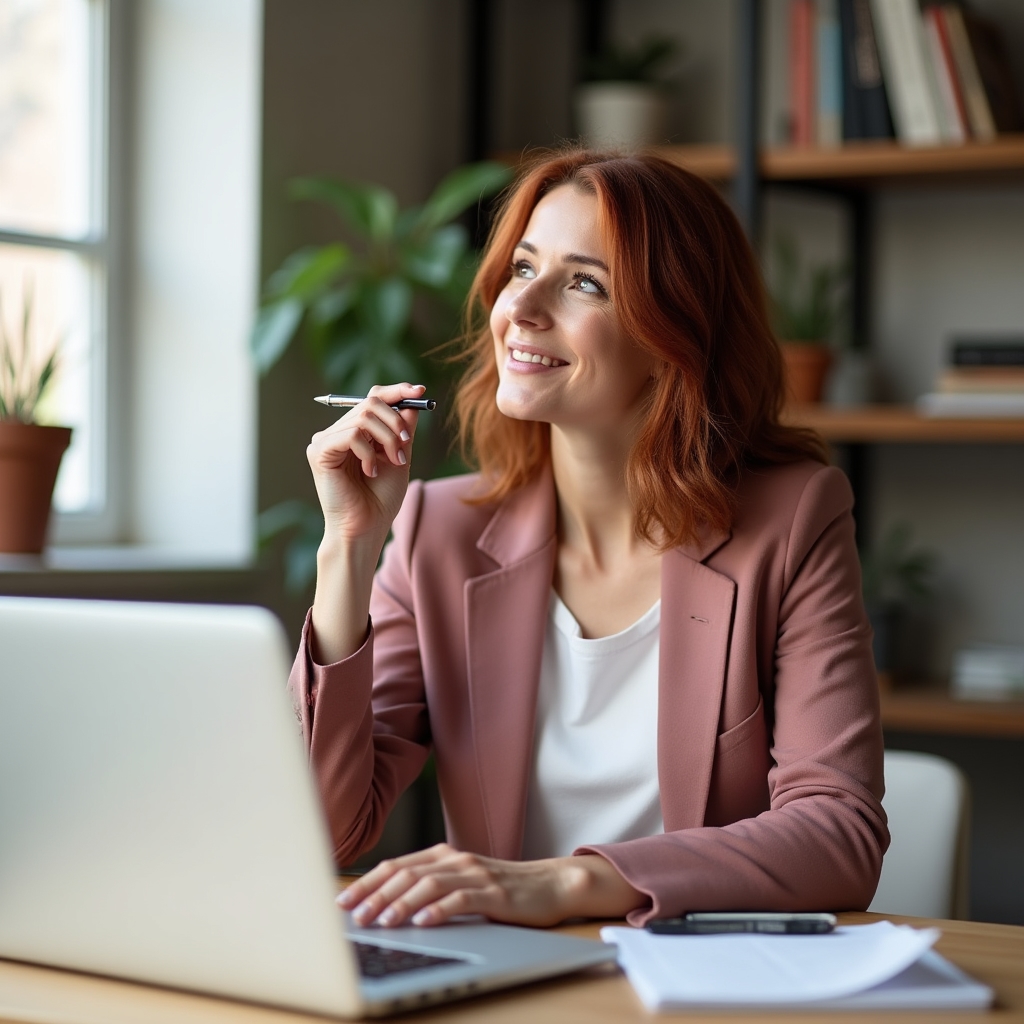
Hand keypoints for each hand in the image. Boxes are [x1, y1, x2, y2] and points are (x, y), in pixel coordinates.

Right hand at [306, 382, 424, 551]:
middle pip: (370, 401)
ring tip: (393, 462)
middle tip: (406, 445)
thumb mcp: (399, 457)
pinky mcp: (319, 451)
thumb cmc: (381, 499)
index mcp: (355, 431)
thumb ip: (403, 429)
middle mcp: (338, 431)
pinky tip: (370, 471)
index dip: (397, 391)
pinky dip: (368, 452)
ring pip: (364, 416)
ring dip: (387, 438)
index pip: (373, 397)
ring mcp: (325, 440)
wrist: (366, 528)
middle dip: (396, 421)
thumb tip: (412, 401)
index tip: (420, 391)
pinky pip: (351, 435)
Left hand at [337, 843, 645, 928]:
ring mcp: (475, 874)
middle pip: (407, 874)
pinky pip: (461, 899)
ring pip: (429, 884)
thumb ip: (429, 889)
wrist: (549, 885)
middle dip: (376, 895)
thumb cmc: (500, 890)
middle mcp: (455, 859)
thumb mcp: (460, 884)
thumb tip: (383, 908)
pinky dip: (439, 910)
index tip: (344, 902)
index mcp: (443, 855)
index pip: (396, 866)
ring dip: (402, 903)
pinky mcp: (494, 892)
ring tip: (382, 921)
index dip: (367, 883)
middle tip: (354, 916)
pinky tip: (424, 923)